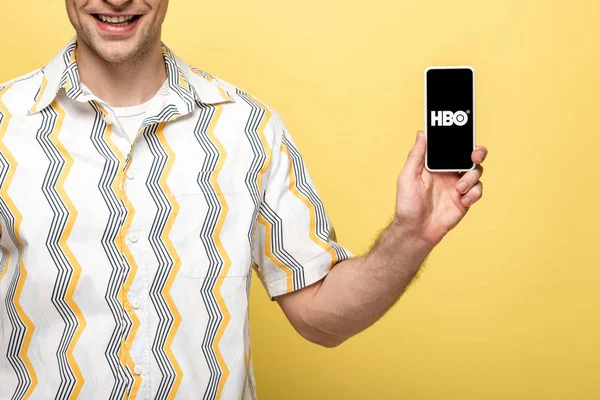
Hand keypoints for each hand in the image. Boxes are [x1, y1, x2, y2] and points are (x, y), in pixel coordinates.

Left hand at [394, 130, 487, 248]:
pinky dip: (474, 193)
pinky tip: (463, 201)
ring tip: (459, 189)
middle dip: (477, 153)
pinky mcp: (465, 199)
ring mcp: (458, 186)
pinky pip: (478, 190)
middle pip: (469, 156)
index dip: (460, 139)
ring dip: (471, 178)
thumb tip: (421, 134)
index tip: (465, 136)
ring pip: (476, 172)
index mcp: (435, 164)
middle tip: (474, 157)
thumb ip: (416, 156)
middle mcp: (448, 172)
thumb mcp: (408, 177)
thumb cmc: (408, 204)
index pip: (451, 147)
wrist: (417, 230)